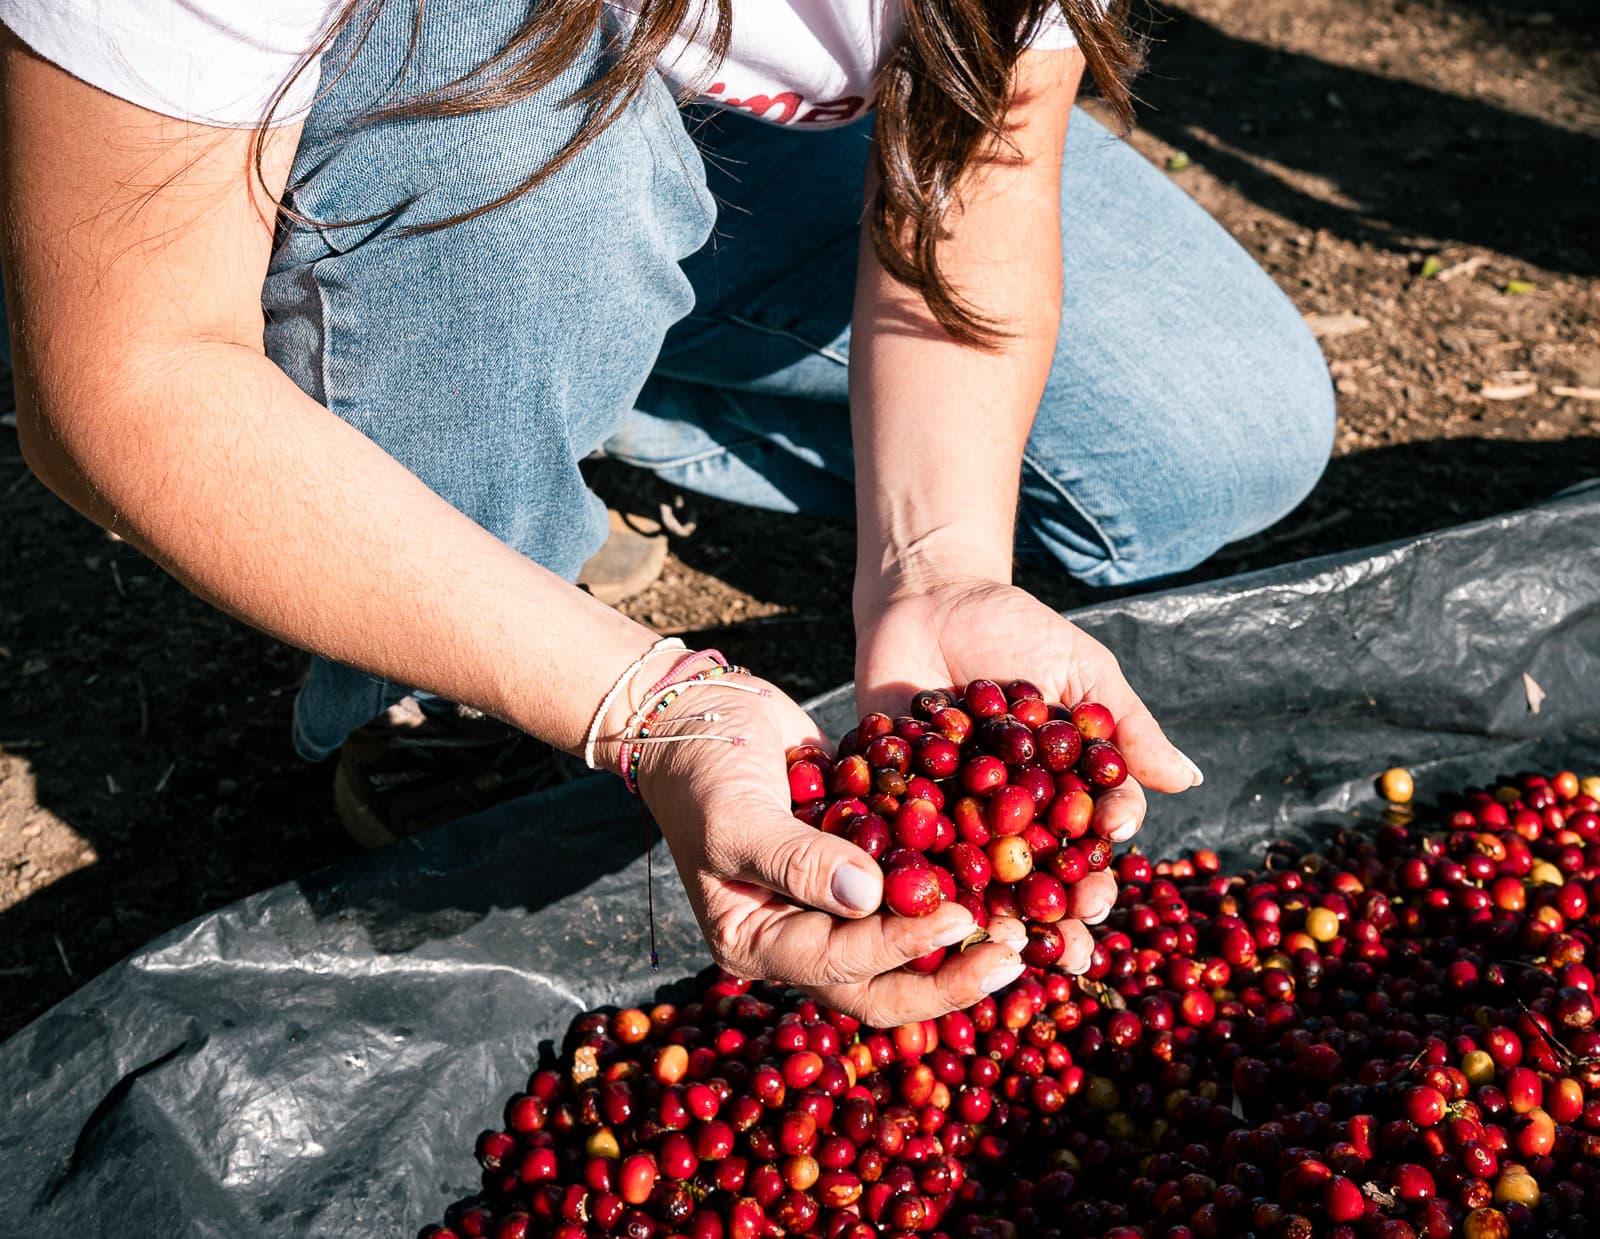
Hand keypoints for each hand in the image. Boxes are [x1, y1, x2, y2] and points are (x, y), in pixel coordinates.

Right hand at [634, 673, 1026, 1024]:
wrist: (696, 711)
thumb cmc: (699, 768)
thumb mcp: (735, 817)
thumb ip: (798, 861)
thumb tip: (871, 900)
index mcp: (758, 943)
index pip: (841, 967)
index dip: (903, 950)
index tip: (960, 918)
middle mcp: (798, 935)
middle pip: (883, 980)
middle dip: (951, 973)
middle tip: (1015, 952)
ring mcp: (830, 900)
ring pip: (905, 941)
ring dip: (963, 938)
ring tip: (1022, 924)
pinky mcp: (858, 859)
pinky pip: (910, 885)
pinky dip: (953, 882)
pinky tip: (1004, 870)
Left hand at [854, 573, 1203, 966]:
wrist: (928, 597)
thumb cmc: (1016, 629)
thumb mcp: (1080, 670)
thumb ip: (1128, 726)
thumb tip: (1191, 779)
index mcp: (1062, 793)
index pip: (1090, 839)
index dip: (1101, 861)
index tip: (1107, 865)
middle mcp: (1010, 816)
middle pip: (1038, 876)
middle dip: (1055, 912)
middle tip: (1065, 937)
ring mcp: (951, 816)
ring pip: (975, 877)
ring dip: (991, 916)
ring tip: (1002, 943)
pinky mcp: (894, 806)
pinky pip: (904, 845)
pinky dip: (914, 872)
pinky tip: (924, 900)